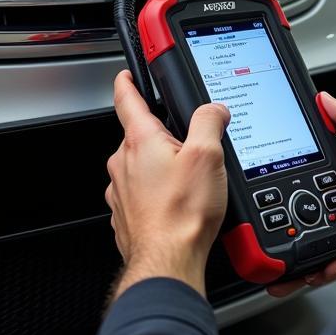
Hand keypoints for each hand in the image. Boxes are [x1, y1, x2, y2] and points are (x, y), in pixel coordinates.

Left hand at [106, 70, 229, 299]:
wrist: (168, 260)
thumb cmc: (182, 213)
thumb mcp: (208, 156)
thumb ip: (209, 123)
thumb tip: (213, 110)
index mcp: (140, 141)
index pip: (127, 100)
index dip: (128, 82)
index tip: (127, 74)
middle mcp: (123, 163)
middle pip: (141, 137)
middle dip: (163, 137)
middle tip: (190, 147)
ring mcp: (121, 191)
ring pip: (141, 168)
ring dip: (161, 169)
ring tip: (189, 184)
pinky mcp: (127, 215)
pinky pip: (142, 195)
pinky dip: (158, 195)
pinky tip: (180, 206)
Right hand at [268, 92, 335, 297]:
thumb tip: (323, 97)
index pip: (308, 164)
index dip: (287, 168)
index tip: (265, 173)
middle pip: (302, 203)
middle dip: (285, 212)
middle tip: (267, 219)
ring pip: (310, 235)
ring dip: (295, 244)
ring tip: (280, 251)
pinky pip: (327, 260)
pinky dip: (316, 267)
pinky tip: (307, 267)